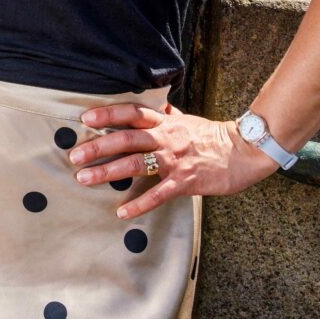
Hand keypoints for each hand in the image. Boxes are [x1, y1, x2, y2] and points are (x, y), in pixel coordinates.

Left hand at [66, 103, 281, 220]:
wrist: (245, 151)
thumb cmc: (213, 137)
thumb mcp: (187, 120)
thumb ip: (168, 115)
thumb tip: (157, 106)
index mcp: (166, 122)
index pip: (132, 113)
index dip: (108, 114)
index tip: (85, 117)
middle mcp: (166, 138)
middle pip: (126, 138)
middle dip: (98, 147)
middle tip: (74, 156)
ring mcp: (175, 159)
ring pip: (135, 163)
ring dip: (107, 172)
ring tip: (84, 179)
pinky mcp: (186, 181)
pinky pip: (158, 194)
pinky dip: (139, 204)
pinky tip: (122, 212)